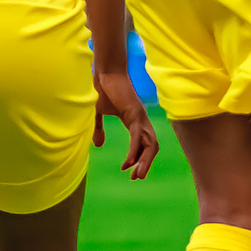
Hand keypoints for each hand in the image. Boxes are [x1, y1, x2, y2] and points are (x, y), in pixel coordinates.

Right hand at [92, 59, 158, 178]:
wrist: (104, 72)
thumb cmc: (102, 90)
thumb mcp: (97, 113)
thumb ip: (98, 129)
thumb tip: (98, 145)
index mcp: (135, 121)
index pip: (144, 143)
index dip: (139, 158)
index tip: (128, 171)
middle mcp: (142, 121)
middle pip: (152, 146)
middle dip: (146, 164)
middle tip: (136, 178)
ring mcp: (140, 117)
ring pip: (150, 144)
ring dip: (144, 161)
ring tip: (136, 175)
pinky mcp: (135, 113)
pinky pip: (138, 136)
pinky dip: (135, 151)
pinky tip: (129, 162)